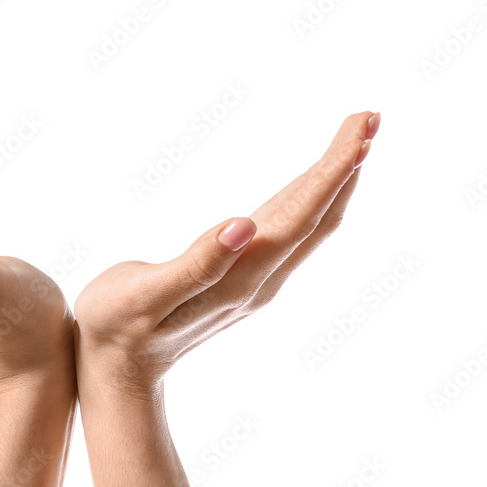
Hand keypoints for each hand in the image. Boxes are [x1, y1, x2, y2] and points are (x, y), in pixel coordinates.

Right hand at [74, 110, 379, 399]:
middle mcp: (259, 280)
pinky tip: (312, 183)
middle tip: (370, 115)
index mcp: (241, 278)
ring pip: (309, 224)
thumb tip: (243, 225)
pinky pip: (291, 231)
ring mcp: (255, 281)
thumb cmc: (116, 327)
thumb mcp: (145, 295)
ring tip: (355, 136)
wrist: (116, 371)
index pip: (301, 218)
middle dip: (346, 164)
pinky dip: (310, 197)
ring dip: (334, 179)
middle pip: (318, 217)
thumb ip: (196, 264)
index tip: (361, 130)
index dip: (332, 173)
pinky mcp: (243, 277)